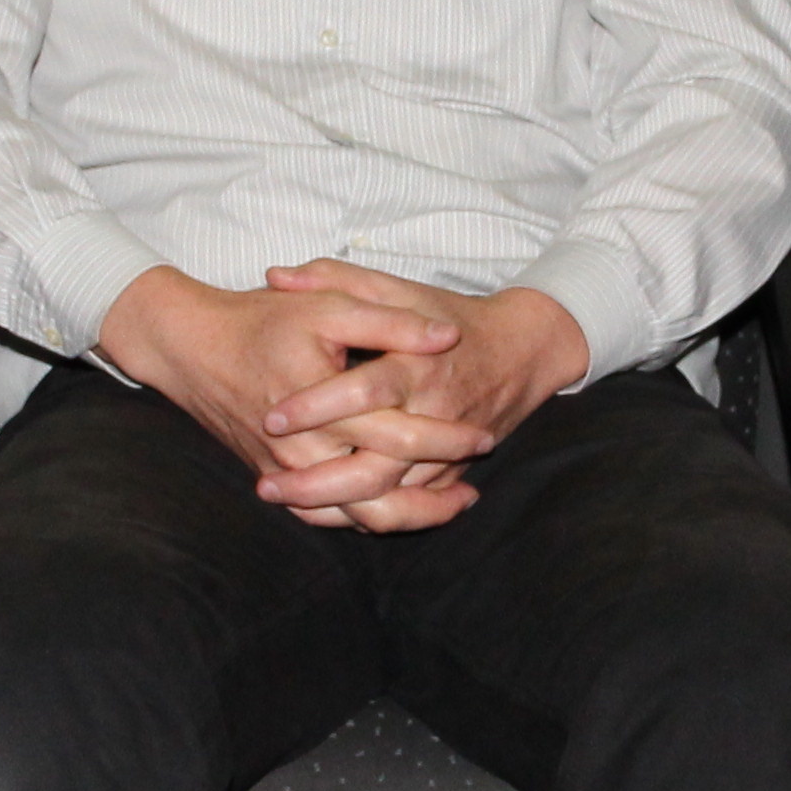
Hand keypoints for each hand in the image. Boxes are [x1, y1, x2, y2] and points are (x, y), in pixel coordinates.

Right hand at [99, 263, 476, 530]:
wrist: (191, 346)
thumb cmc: (262, 319)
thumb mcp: (328, 304)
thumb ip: (390, 320)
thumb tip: (446, 336)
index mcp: (326, 402)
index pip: (400, 436)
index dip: (448, 440)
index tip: (484, 436)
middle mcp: (305, 448)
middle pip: (381, 494)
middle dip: (433, 496)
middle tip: (474, 490)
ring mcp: (287, 470)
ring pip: (354, 517)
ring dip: (405, 518)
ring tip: (448, 507)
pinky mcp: (275, 477)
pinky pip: (324, 515)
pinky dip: (363, 518)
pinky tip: (394, 509)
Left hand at [250, 262, 590, 527]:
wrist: (523, 351)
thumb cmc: (451, 315)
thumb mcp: (400, 288)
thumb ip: (338, 279)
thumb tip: (275, 275)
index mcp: (417, 366)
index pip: (365, 392)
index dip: (319, 406)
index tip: (272, 418)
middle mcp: (433, 415)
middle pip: (375, 466)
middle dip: (319, 482)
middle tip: (267, 483)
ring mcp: (446, 452)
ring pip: (389, 497)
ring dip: (335, 507)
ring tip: (284, 501)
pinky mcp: (451, 472)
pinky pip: (407, 507)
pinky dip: (365, 515)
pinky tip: (321, 512)